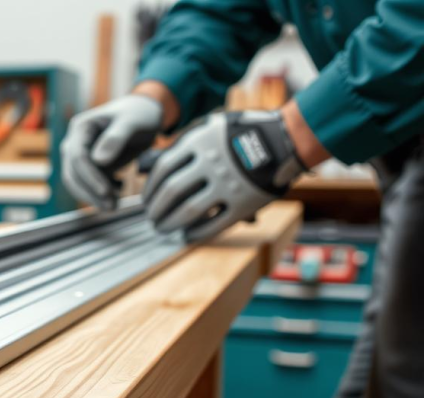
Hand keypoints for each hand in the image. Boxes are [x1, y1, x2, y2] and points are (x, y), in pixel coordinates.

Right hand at [60, 95, 162, 210]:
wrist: (144, 114)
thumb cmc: (139, 113)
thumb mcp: (132, 122)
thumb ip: (116, 138)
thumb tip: (98, 160)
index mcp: (81, 128)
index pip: (78, 157)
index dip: (89, 177)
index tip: (106, 192)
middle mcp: (75, 142)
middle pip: (74, 173)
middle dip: (91, 192)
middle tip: (112, 207)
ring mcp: (81, 155)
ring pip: (78, 183)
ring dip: (93, 197)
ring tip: (114, 206)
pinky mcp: (90, 166)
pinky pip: (89, 185)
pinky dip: (101, 194)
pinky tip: (120, 190)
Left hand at [143, 110, 306, 240]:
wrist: (286, 140)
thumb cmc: (245, 133)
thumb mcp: (212, 127)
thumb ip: (187, 143)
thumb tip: (155, 164)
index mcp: (199, 143)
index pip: (162, 169)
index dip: (150, 188)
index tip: (146, 200)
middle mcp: (210, 164)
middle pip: (171, 192)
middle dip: (156, 209)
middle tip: (151, 218)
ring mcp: (226, 185)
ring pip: (188, 211)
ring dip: (170, 223)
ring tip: (163, 228)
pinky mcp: (242, 204)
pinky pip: (212, 225)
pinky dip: (195, 233)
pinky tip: (187, 236)